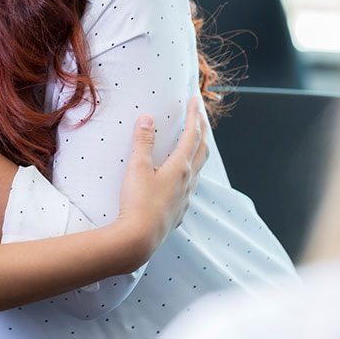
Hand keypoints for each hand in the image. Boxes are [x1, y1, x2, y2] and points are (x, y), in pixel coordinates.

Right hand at [114, 97, 208, 263]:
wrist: (139, 239)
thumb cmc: (137, 203)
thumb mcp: (137, 168)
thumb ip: (143, 141)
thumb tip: (147, 118)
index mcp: (181, 167)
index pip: (192, 134)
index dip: (194, 115)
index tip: (194, 99)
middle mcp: (189, 181)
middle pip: (202, 150)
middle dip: (202, 130)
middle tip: (199, 115)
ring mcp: (185, 197)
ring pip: (198, 169)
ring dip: (198, 151)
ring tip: (193, 143)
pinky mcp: (179, 210)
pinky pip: (190, 186)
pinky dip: (189, 172)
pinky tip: (180, 177)